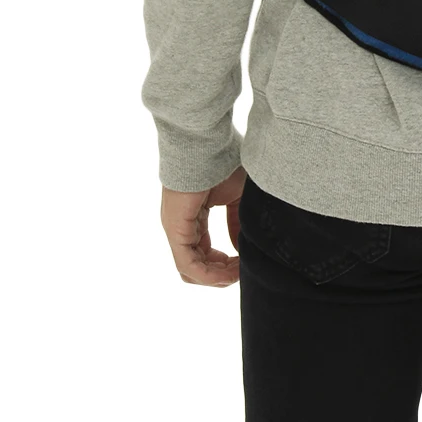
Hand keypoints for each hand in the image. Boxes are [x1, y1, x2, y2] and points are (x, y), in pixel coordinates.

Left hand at [160, 165, 246, 286]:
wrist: (206, 144)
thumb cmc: (222, 162)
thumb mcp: (236, 197)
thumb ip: (237, 223)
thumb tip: (240, 247)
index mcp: (193, 218)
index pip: (203, 253)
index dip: (225, 264)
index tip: (245, 264)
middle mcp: (181, 227)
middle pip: (196, 266)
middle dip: (221, 274)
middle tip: (243, 272)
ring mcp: (176, 229)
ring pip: (191, 270)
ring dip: (216, 278)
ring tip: (238, 275)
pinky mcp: (175, 229)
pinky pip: (188, 264)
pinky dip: (209, 274)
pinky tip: (229, 273)